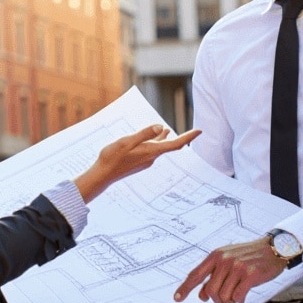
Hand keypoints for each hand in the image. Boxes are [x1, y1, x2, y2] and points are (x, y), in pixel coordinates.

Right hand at [72, 125, 200, 202]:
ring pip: (158, 148)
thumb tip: (161, 127)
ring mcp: (145, 161)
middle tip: (191, 132)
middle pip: (169, 146)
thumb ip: (145, 134)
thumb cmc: (113, 157)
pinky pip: (150, 151)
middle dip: (178, 138)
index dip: (188, 137)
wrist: (103, 175)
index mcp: (150, 151)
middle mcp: (151, 157)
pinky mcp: (139, 162)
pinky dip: (153, 142)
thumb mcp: (128, 141)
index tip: (200, 131)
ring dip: (163, 139)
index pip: (175, 144)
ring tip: (166, 129)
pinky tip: (148, 139)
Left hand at [173, 237, 287, 302]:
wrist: (273, 248)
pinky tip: (243, 296)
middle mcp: (224, 260)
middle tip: (226, 298)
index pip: (195, 274)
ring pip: (223, 296)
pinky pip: (237, 297)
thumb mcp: (228, 260)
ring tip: (236, 295)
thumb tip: (202, 295)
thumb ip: (214, 275)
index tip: (177, 298)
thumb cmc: (249, 255)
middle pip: (210, 291)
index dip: (185, 288)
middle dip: (217, 300)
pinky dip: (239, 301)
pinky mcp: (250, 275)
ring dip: (229, 301)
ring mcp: (237, 267)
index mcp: (215, 256)